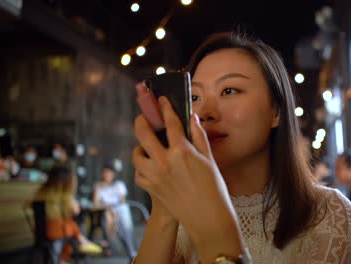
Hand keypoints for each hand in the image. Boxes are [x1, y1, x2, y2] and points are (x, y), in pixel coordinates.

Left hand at [132, 96, 243, 261]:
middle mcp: (164, 161)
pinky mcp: (152, 189)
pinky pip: (139, 175)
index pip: (170, 122)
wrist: (208, 218)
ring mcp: (155, 176)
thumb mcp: (209, 159)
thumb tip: (192, 118)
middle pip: (144, 133)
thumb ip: (199, 136)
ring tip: (145, 146)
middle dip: (141, 120)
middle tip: (143, 116)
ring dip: (139, 147)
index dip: (165, 108)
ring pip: (136, 155)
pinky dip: (142, 169)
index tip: (161, 100)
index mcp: (181, 151)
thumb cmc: (214, 188)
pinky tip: (149, 167)